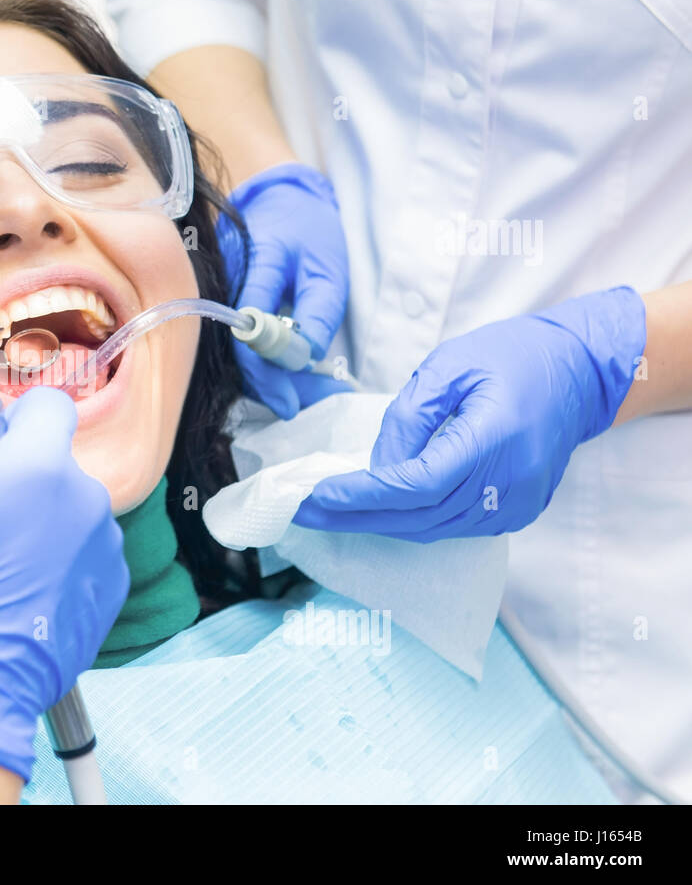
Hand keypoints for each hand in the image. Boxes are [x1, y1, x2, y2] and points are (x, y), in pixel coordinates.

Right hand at [0, 379, 127, 803]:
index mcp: (41, 466)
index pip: (45, 404)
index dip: (7, 418)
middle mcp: (87, 501)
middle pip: (51, 461)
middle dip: (13, 476)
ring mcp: (104, 550)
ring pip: (65, 508)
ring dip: (33, 520)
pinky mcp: (109, 594)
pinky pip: (79, 554)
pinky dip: (51, 563)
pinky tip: (12, 592)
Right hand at [219, 162, 351, 417]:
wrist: (276, 198)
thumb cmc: (307, 229)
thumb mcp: (328, 266)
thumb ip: (318, 312)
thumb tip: (306, 360)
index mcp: (253, 266)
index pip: (250, 333)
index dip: (267, 375)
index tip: (291, 403)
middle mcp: (224, 283)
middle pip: (236, 352)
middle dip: (271, 385)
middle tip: (308, 402)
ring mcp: (216, 295)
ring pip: (234, 352)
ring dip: (269, 378)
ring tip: (308, 391)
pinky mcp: (217, 305)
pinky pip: (235, 342)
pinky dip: (262, 362)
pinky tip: (289, 373)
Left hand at [293, 287, 646, 540]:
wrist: (581, 372)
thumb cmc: (514, 356)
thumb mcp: (450, 365)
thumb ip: (408, 416)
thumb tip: (376, 467)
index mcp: (495, 438)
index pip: (417, 483)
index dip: (363, 495)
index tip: (318, 493)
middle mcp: (511, 482)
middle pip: (419, 516)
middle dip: (355, 517)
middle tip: (302, 512)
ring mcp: (519, 504)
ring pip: (433, 529)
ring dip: (378, 524)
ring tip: (327, 514)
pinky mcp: (518, 512)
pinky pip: (453, 527)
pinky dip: (410, 522)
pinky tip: (375, 512)